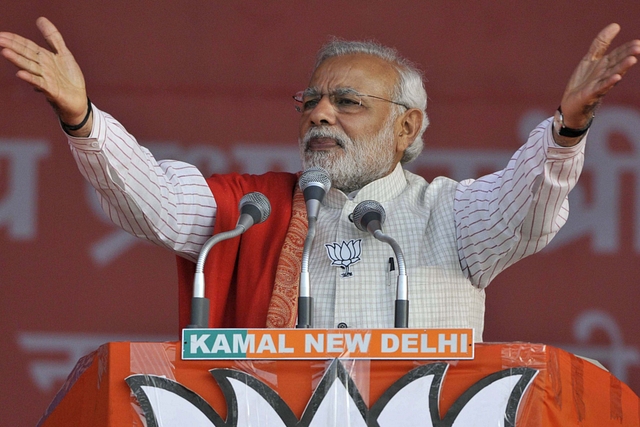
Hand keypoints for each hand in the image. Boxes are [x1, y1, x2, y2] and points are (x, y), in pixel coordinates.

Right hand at [0, 17, 89, 132]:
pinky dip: (31, 78)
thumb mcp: (63, 53)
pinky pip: (40, 83)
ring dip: (18, 60)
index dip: (15, 39)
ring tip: (5, 52)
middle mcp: (42, 67)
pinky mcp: (51, 90)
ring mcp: (46, 78)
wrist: (78, 100)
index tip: (1, 34)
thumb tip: (40, 19)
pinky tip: (21, 74)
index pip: (27, 46)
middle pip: (26, 54)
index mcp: (44, 58)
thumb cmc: (69, 78)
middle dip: (12, 47)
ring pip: (30, 67)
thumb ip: (53, 37)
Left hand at [560, 23, 639, 130]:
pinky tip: (616, 78)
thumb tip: (616, 25)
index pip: (617, 55)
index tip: (637, 42)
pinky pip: (601, 88)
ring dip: (622, 68)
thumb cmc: (583, 82)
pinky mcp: (591, 94)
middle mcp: (604, 75)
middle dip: (627, 56)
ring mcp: (598, 85)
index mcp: (605, 65)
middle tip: (638, 48)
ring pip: (612, 75)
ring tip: (632, 60)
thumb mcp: (590, 59)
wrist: (571, 104)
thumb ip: (601, 43)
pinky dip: (609, 83)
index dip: (626, 49)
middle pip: (617, 64)